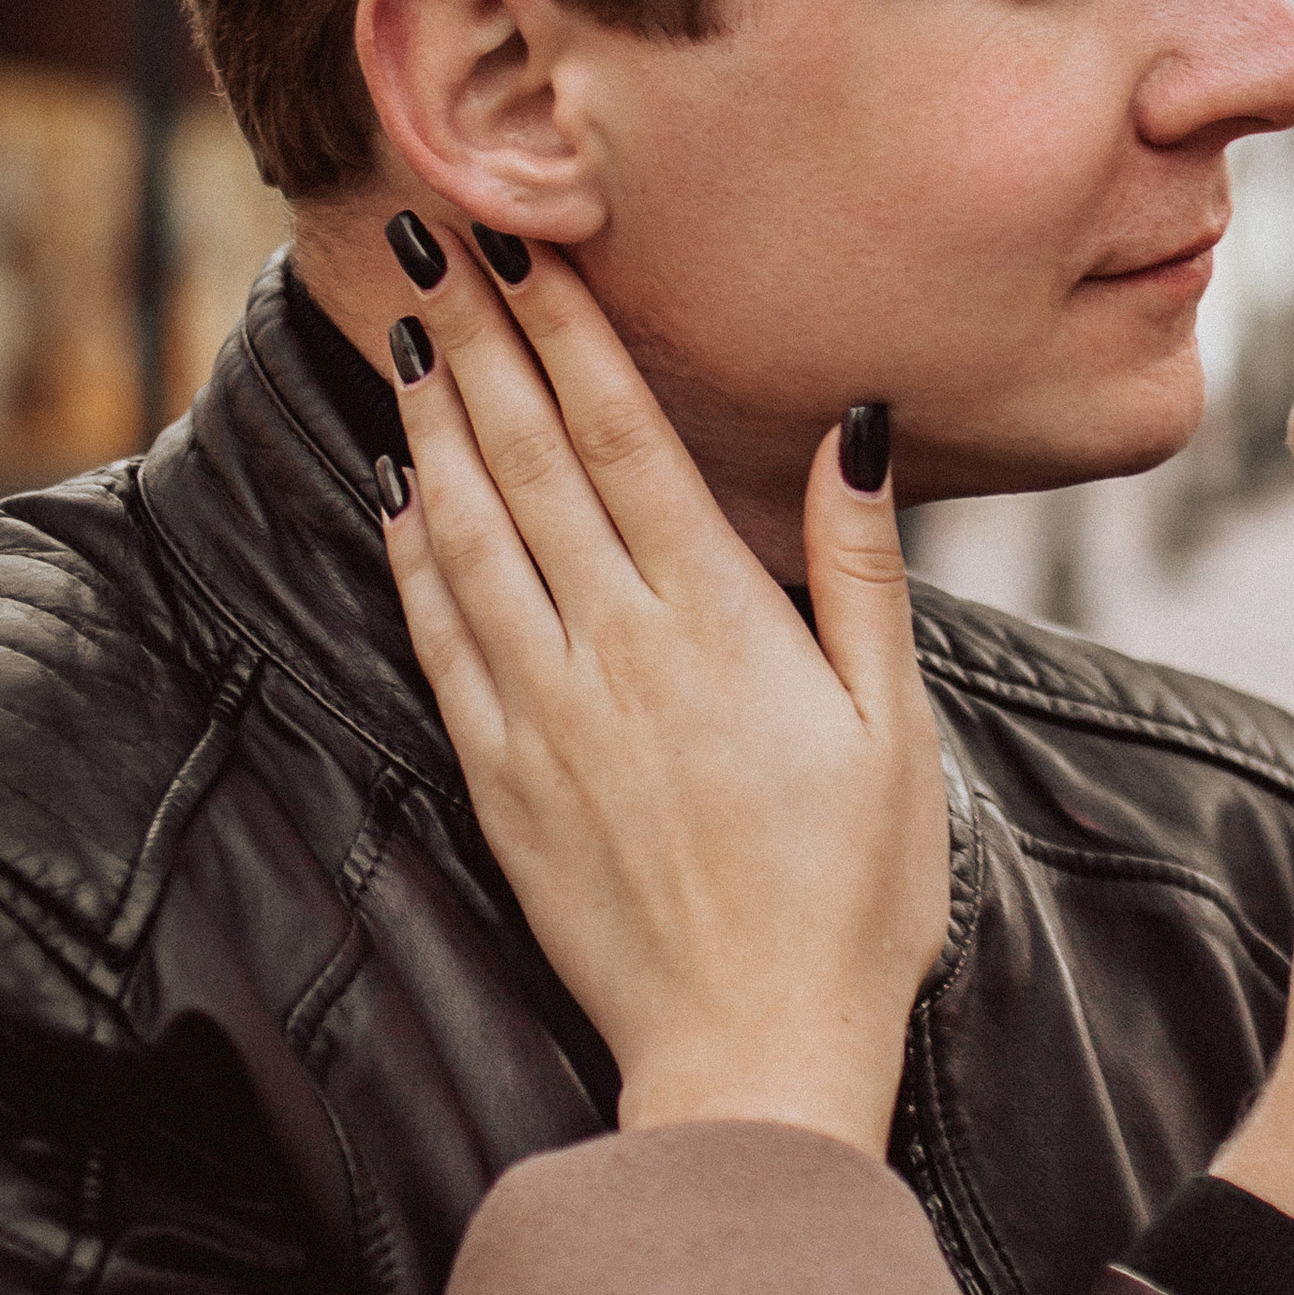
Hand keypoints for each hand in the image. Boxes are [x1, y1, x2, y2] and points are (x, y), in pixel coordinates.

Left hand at [377, 226, 948, 1157]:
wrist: (752, 1050)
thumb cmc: (854, 896)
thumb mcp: (895, 723)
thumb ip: (859, 567)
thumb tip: (854, 423)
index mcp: (716, 624)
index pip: (622, 438)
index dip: (569, 332)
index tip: (529, 245)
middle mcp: (612, 651)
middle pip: (525, 462)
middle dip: (483, 343)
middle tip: (438, 244)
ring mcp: (542, 715)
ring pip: (463, 535)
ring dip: (433, 426)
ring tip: (414, 337)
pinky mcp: (500, 780)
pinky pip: (438, 637)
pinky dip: (410, 553)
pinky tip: (398, 496)